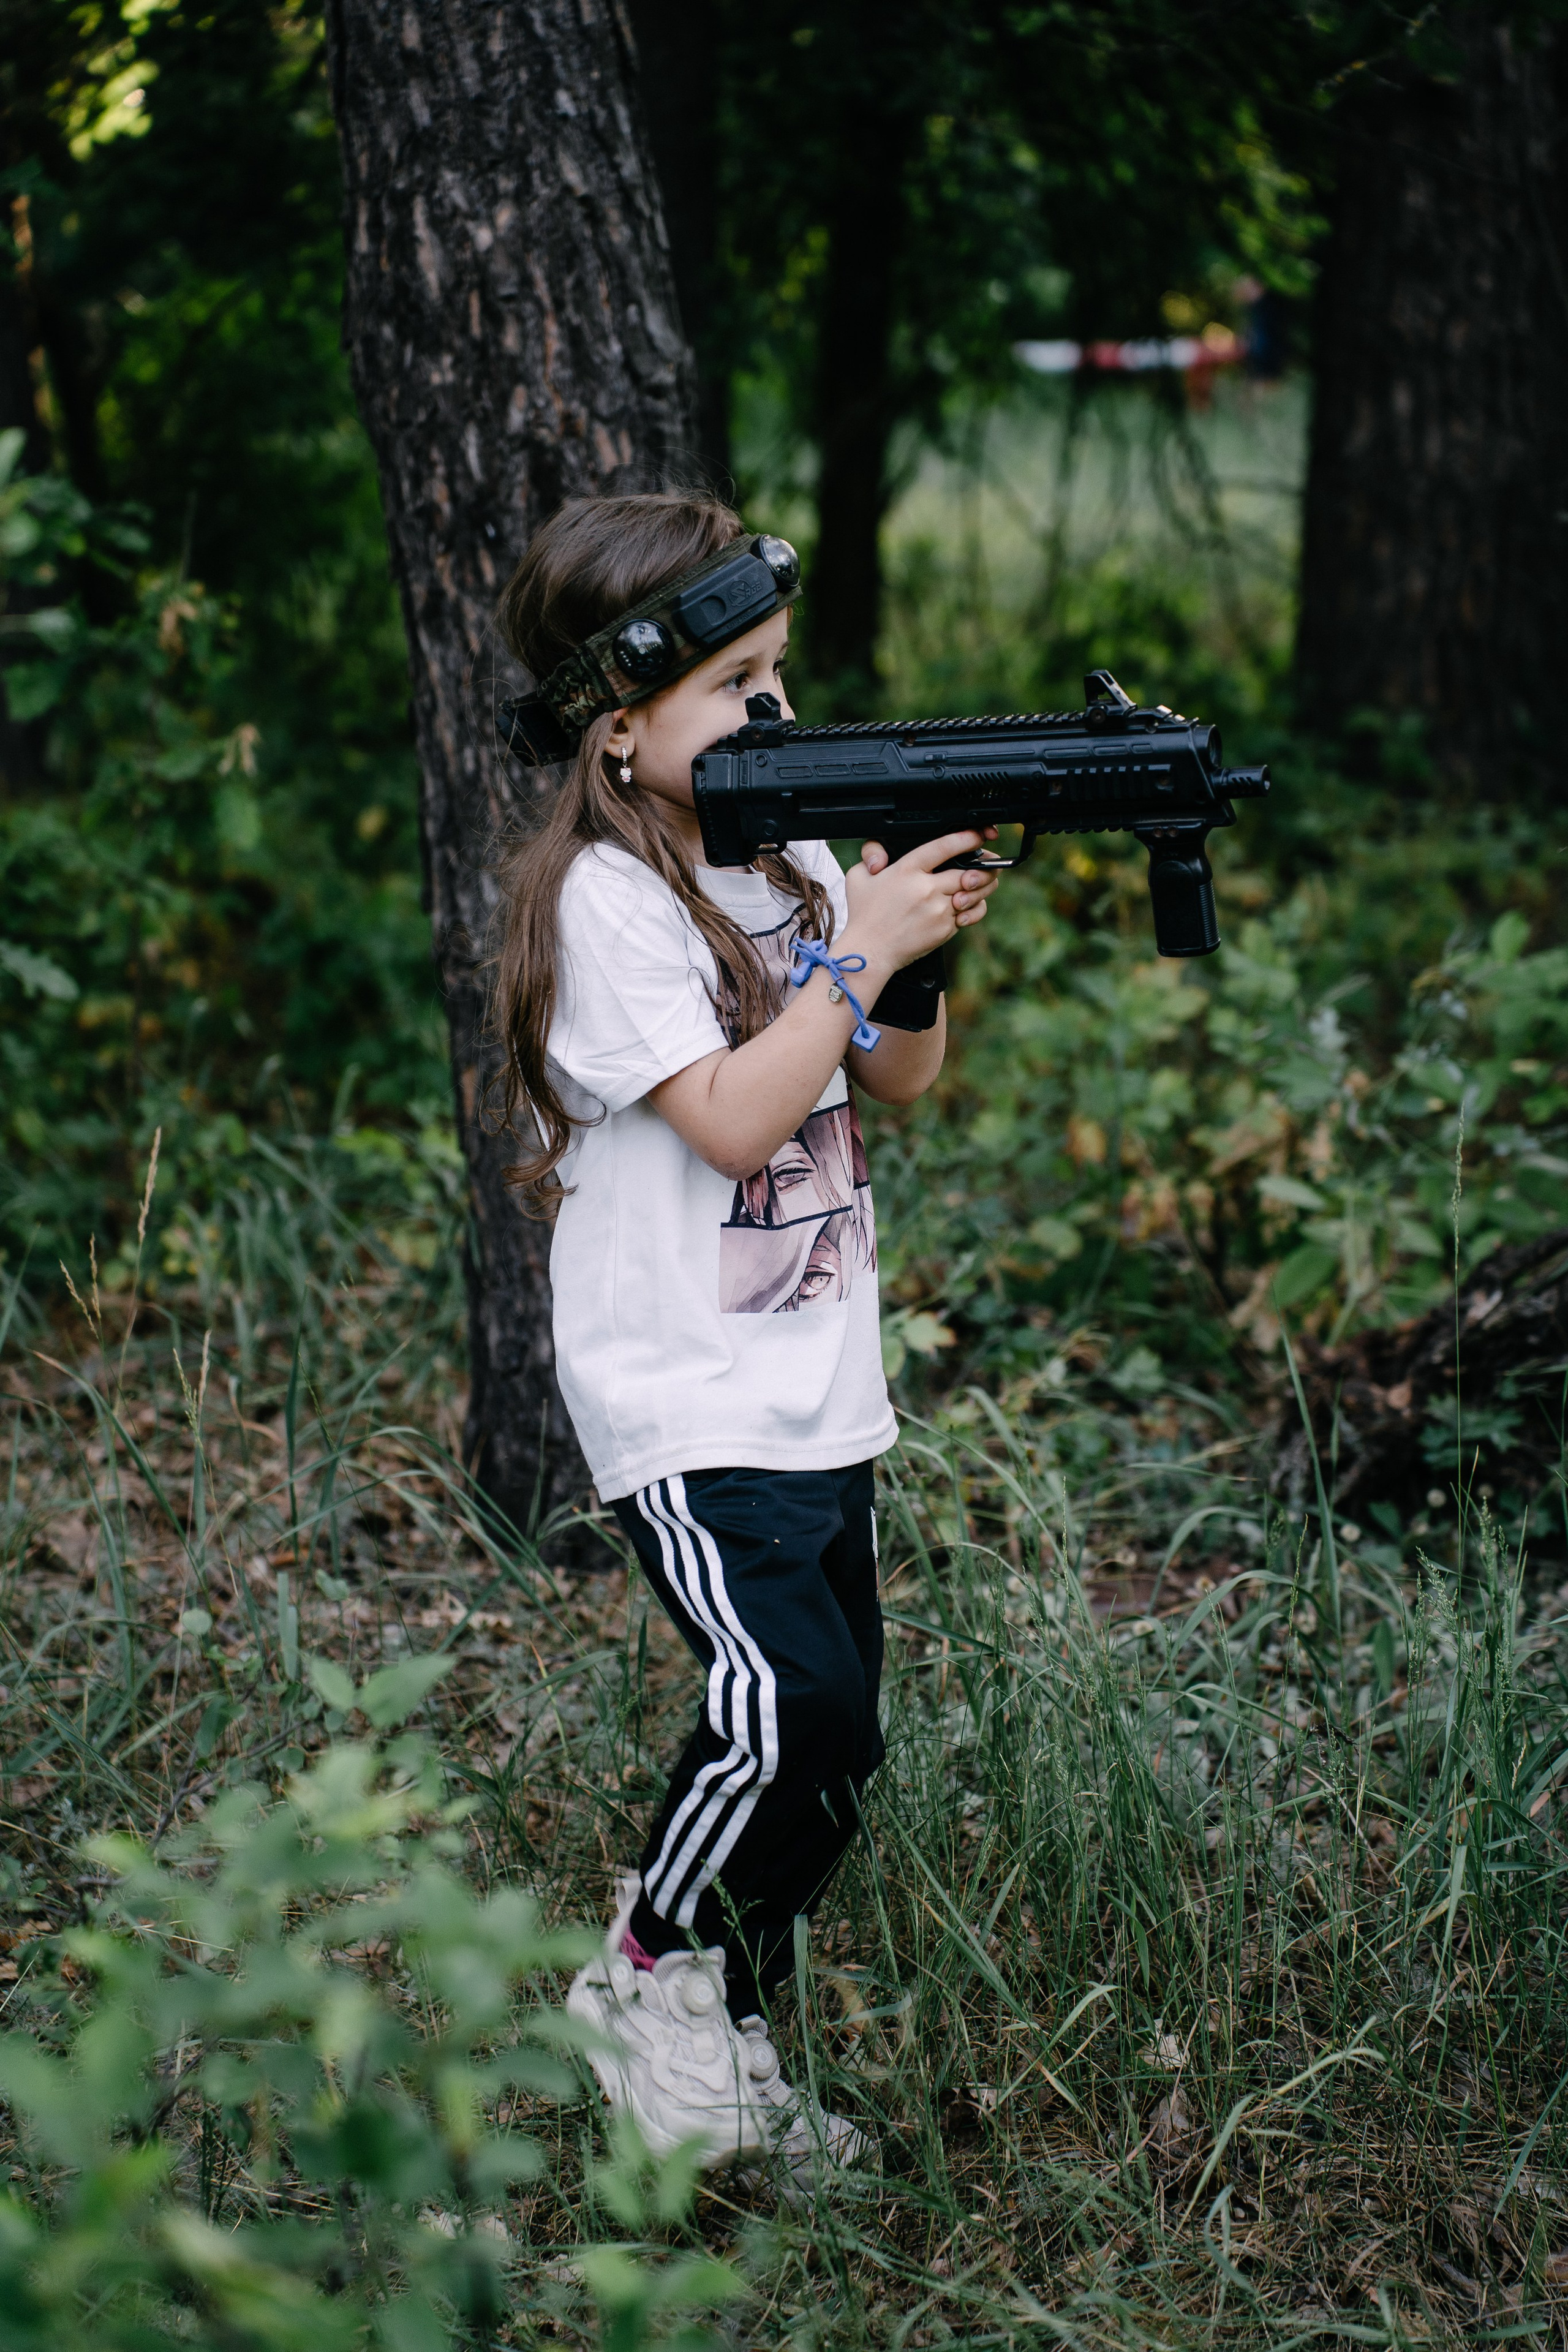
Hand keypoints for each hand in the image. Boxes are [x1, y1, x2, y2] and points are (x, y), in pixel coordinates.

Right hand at [845, 829, 1000, 968]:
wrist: (869, 951)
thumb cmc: (864, 915)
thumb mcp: (858, 877)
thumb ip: (872, 856)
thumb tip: (882, 855)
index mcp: (906, 870)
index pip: (943, 847)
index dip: (966, 838)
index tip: (978, 835)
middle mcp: (925, 889)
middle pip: (967, 873)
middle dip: (982, 868)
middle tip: (989, 862)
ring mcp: (937, 911)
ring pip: (973, 894)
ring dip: (980, 888)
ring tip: (979, 884)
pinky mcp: (944, 929)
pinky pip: (969, 915)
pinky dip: (972, 909)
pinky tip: (966, 906)